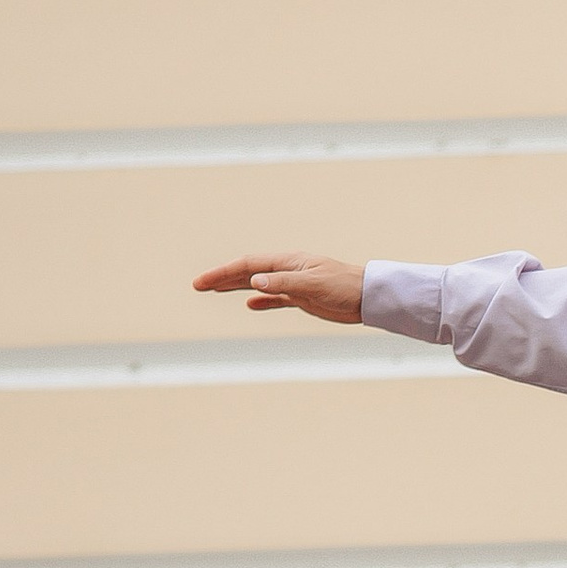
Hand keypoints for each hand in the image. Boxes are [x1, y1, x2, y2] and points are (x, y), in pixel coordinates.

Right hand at [192, 252, 365, 324]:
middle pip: (247, 272)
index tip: (203, 282)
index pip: (247, 265)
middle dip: (222, 278)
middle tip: (198, 285)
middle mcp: (287, 270)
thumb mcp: (311, 285)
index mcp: (287, 262)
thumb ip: (282, 283)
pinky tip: (250, 305)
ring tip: (215, 290)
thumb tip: (253, 281)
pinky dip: (261, 301)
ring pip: (258, 284)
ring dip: (236, 287)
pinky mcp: (303, 297)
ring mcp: (293, 283)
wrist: (367, 296)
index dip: (222, 272)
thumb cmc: (343, 286)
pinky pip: (276, 298)